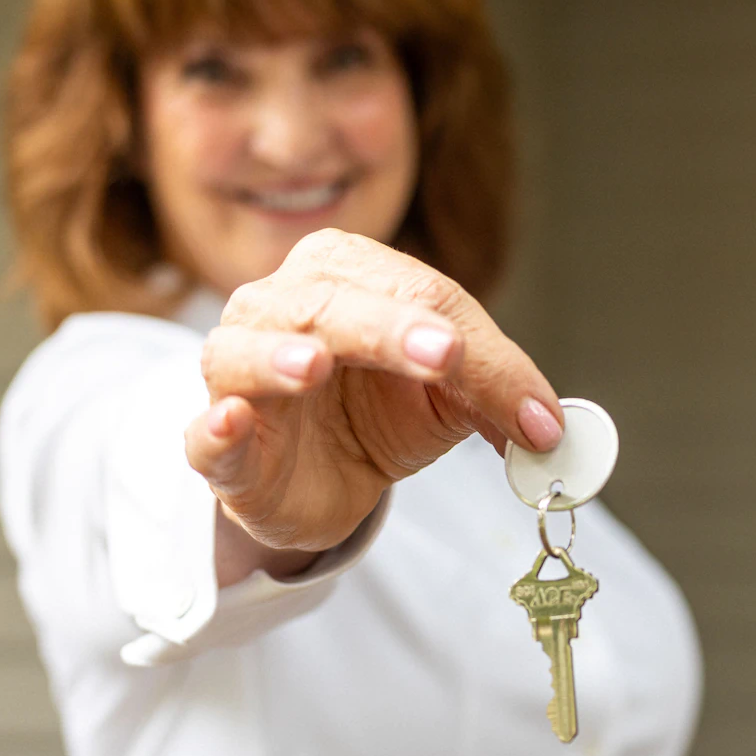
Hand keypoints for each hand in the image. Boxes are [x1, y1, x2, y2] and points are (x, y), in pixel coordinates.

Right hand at [185, 229, 562, 554]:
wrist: (320, 481)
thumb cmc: (375, 413)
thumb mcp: (448, 397)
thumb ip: (496, 392)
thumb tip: (551, 425)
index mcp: (342, 275)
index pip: (416, 295)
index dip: (478, 352)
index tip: (533, 413)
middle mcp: (277, 306)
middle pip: (332, 305)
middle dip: (392, 329)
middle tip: (445, 355)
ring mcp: (235, 374)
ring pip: (245, 351)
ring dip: (280, 356)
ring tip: (316, 365)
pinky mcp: (217, 447)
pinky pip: (204, 433)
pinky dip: (215, 427)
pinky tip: (231, 420)